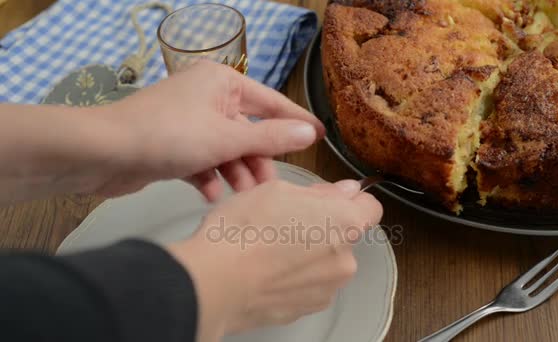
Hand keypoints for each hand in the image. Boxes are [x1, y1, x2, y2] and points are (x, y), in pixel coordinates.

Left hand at [96, 60, 324, 199]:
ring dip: (234, 173)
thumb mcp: (227, 137)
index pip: (271, 102)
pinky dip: (209, 178)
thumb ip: (271, 137)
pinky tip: (211, 196)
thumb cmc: (169, 136)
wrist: (103, 153)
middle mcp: (207, 97)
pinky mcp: (173, 145)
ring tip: (241, 198)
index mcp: (222, 82)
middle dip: (257, 160)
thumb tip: (309, 133)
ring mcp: (189, 121)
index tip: (320, 137)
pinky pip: (203, 160)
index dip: (296, 121)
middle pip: (248, 131)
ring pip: (226, 149)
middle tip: (270, 189)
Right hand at [168, 179, 382, 341]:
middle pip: (345, 237)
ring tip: (271, 248)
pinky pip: (309, 286)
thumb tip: (344, 192)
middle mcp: (344, 260)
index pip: (371, 207)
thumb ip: (321, 192)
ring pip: (326, 263)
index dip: (352, 200)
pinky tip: (268, 269)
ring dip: (308, 255)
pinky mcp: (306, 309)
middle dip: (323, 228)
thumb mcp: (278, 190)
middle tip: (287, 221)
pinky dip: (295, 277)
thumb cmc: (241, 233)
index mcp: (344, 223)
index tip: (332, 199)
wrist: (214, 283)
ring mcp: (326, 289)